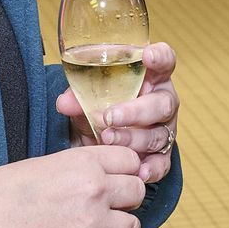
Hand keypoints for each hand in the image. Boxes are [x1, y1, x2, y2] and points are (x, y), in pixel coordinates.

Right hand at [0, 146, 145, 227]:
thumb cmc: (2, 192)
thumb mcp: (46, 163)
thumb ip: (80, 167)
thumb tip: (103, 174)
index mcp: (84, 163)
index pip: (130, 160)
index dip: (125, 169)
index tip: (119, 176)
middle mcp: (95, 191)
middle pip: (137, 191)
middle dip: (127, 197)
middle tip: (112, 203)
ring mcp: (92, 225)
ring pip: (133, 225)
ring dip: (121, 226)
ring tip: (103, 227)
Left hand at [57, 42, 179, 183]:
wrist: (99, 139)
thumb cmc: (101, 107)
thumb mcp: (88, 98)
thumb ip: (78, 96)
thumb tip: (64, 102)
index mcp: (152, 78)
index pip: (165, 61)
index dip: (160, 57)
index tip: (148, 56)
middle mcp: (162, 102)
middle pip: (162, 104)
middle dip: (136, 111)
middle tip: (110, 116)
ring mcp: (165, 130)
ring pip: (158, 135)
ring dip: (132, 139)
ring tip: (107, 140)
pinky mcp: (162, 155)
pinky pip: (162, 163)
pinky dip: (151, 168)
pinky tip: (139, 171)